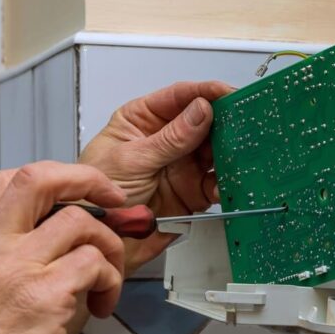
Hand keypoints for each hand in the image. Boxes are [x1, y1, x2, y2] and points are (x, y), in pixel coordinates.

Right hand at [0, 162, 125, 333]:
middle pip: (38, 180)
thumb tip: (80, 227)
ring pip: (81, 223)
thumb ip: (24, 253)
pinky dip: (111, 279)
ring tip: (106, 275)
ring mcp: (13, 269)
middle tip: (113, 199)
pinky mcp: (42, 296)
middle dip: (87, 179)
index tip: (81, 189)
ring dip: (108, 246)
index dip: (55, 178)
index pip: (7, 181)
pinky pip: (95, 263)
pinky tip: (102, 302)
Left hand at [78, 81, 232, 274]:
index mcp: (142, 121)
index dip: (205, 92)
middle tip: (241, 123)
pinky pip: (217, 182)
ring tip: (234, 155)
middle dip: (223, 123)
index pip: (179, 97)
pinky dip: (224, 182)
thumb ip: (170, 138)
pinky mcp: (192, 191)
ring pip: (215, 151)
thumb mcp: (131, 161)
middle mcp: (165, 140)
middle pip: (204, 122)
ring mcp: (181, 165)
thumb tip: (201, 110)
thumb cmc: (94, 198)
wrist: (100, 241)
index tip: (227, 92)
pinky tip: (222, 184)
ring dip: (227, 153)